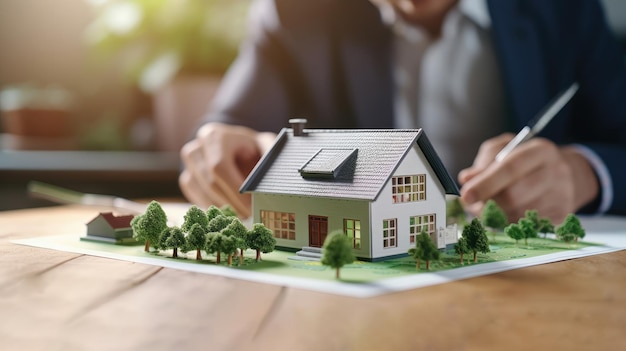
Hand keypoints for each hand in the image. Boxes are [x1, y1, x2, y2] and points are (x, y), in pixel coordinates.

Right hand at [179, 123, 276, 217]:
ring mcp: (188, 165)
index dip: (235, 190)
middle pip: (210, 183)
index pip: (219, 167)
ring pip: (202, 194)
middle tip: (251, 216)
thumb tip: (280, 172)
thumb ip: (271, 155)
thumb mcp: (265, 146)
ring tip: (244, 216)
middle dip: (232, 203)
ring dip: (223, 208)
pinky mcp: (187, 179)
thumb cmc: (253, 148)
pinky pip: (196, 199)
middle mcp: (196, 148)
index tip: (253, 207)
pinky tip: (231, 212)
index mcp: (215, 136)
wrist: (237, 148)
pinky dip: (214, 208)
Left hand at [458, 133, 598, 222]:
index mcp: (540, 151)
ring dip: (494, 215)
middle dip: (486, 204)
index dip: (485, 184)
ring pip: (516, 215)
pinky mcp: (561, 217)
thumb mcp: (505, 149)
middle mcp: (555, 173)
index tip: (465, 196)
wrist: (567, 174)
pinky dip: (509, 222)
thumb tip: (466, 179)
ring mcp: (561, 197)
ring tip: (489, 207)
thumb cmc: (527, 160)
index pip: (510, 168)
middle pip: (513, 197)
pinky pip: (525, 227)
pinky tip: (508, 212)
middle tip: (473, 205)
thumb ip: (484, 162)